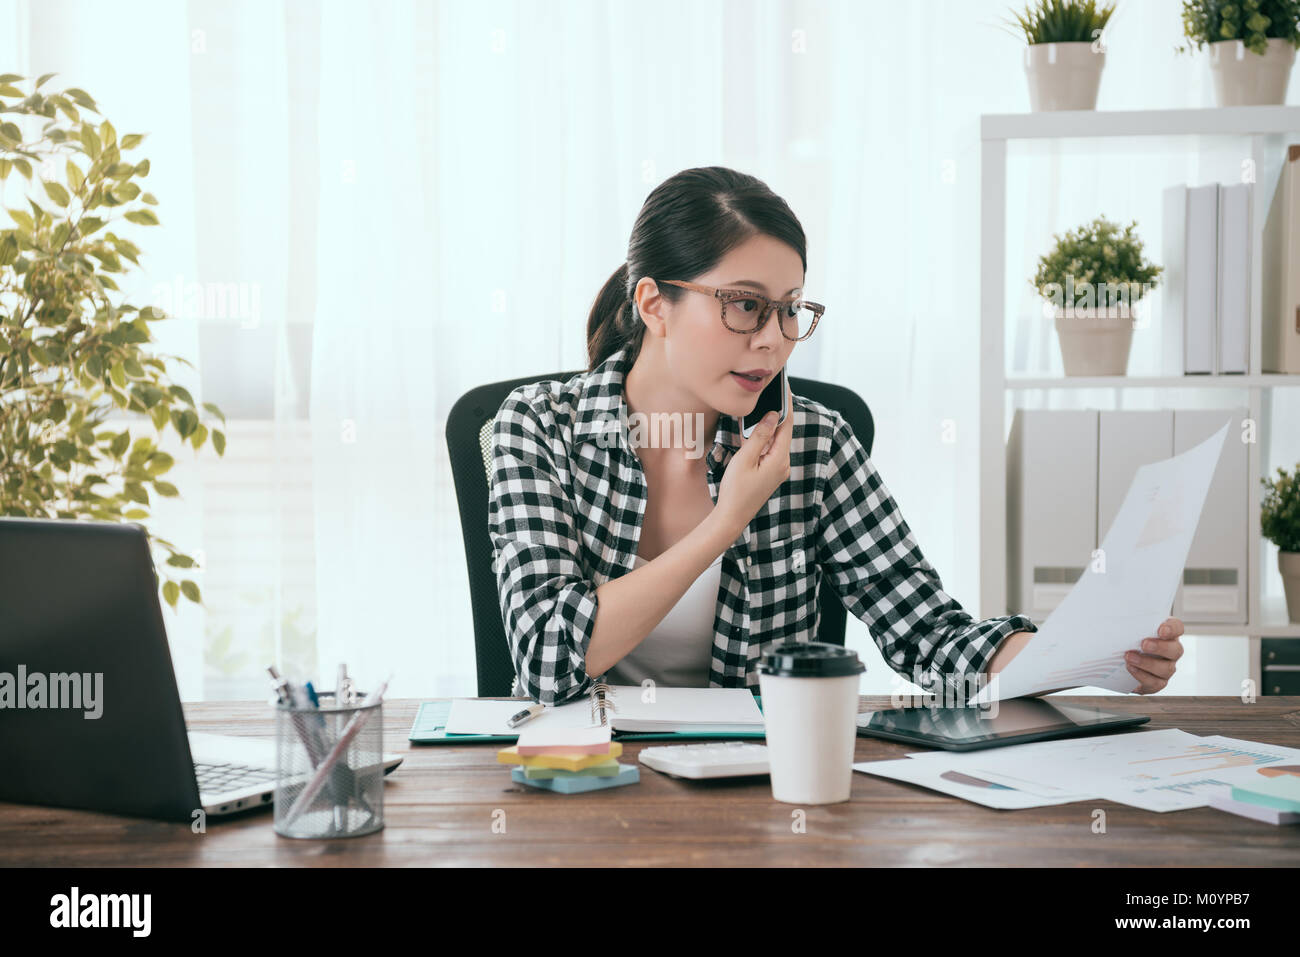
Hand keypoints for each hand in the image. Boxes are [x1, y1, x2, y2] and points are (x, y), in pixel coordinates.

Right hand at [715, 373, 792, 536]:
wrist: (732, 517)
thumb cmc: (736, 491)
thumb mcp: (745, 459)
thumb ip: (759, 436)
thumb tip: (772, 416)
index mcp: (779, 459)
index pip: (786, 424)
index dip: (786, 403)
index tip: (784, 386)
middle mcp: (783, 464)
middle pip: (784, 430)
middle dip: (779, 410)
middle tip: (774, 390)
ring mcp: (777, 470)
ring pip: (777, 440)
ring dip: (771, 423)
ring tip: (766, 404)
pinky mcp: (770, 473)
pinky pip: (771, 449)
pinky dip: (766, 437)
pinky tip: (758, 429)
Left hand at [1125, 617, 1184, 693]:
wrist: (1118, 664)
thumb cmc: (1127, 640)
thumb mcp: (1129, 628)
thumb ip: (1129, 622)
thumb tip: (1114, 615)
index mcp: (1167, 634)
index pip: (1177, 627)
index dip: (1172, 628)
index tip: (1161, 629)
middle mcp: (1171, 651)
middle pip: (1176, 650)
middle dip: (1160, 647)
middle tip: (1143, 644)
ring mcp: (1166, 667)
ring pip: (1166, 668)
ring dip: (1147, 663)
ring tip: (1129, 657)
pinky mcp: (1158, 682)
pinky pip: (1155, 683)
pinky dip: (1142, 676)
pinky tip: (1130, 668)